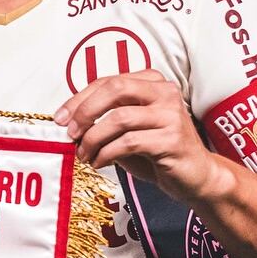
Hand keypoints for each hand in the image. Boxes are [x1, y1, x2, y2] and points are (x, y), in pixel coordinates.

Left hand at [53, 70, 221, 202]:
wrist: (195, 176)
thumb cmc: (158, 151)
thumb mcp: (129, 129)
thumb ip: (105, 119)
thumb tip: (69, 122)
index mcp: (153, 83)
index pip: (109, 81)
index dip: (80, 98)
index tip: (61, 118)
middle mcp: (165, 93)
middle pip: (115, 89)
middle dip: (85, 111)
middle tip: (70, 133)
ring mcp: (171, 114)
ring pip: (119, 118)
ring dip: (93, 139)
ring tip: (84, 154)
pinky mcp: (172, 139)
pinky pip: (129, 142)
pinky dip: (107, 154)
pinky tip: (99, 163)